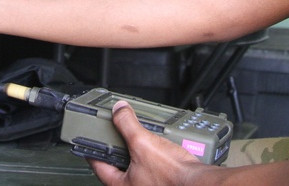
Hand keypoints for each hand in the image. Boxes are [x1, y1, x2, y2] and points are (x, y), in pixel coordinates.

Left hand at [90, 101, 217, 185]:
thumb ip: (127, 124)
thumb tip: (119, 110)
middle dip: (118, 149)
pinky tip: (159, 147)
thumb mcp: (142, 143)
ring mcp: (148, 185)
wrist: (198, 183)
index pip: (98, 166)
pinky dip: (152, 156)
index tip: (90, 141)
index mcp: (120, 185)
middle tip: (118, 136)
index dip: (93, 150)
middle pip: (117, 166)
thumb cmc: (172, 175)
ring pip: (135, 167)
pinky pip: (151, 168)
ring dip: (137, 153)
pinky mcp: (162, 182)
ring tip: (142, 138)